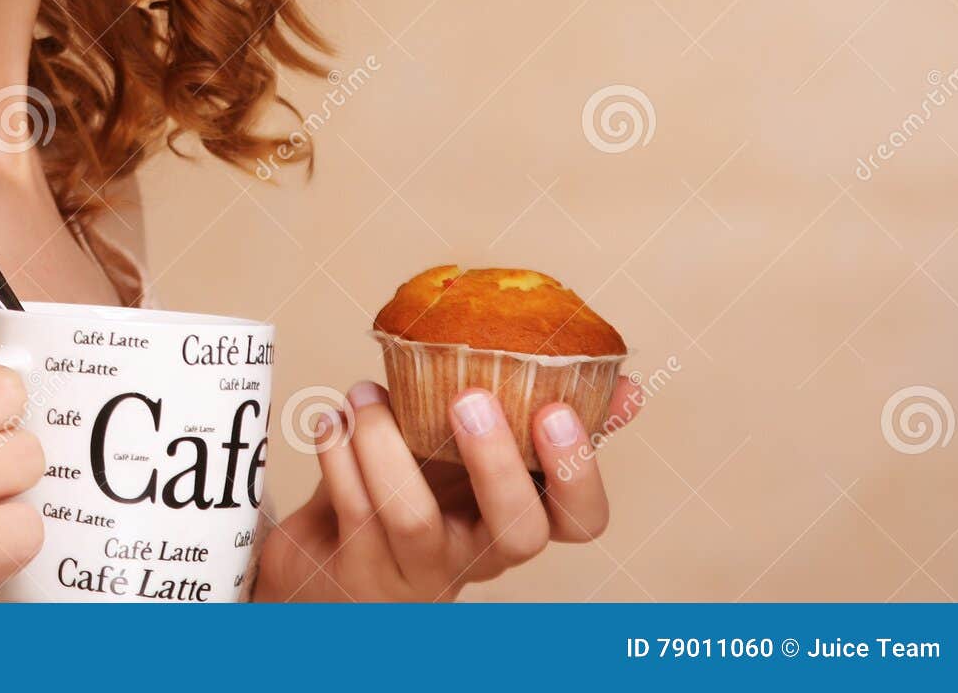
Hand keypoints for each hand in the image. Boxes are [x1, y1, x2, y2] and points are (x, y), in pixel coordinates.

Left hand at [253, 374, 642, 601]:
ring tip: (366, 392)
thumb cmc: (417, 491)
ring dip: (385, 440)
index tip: (556, 409)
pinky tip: (333, 421)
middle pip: (516, 533)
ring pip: (413, 517)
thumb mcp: (474, 451)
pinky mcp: (359, 571)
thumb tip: (625, 386)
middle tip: (468, 397)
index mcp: (517, 518)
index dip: (578, 471)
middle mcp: (478, 555)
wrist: (332, 556)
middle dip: (496, 461)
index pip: (580, 521)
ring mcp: (418, 570)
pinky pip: (351, 510)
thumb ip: (536, 415)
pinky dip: (338, 452)